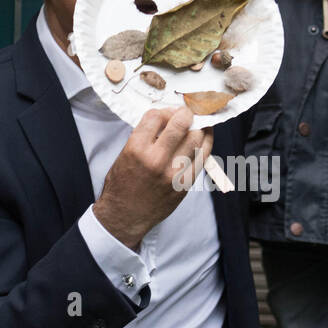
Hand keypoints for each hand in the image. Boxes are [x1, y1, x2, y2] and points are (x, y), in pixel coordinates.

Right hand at [93, 107, 212, 249]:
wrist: (124, 216)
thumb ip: (144, 137)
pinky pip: (203, 157)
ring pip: (196, 138)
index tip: (167, 113)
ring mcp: (173, 173)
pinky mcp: (185, 184)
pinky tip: (205, 138)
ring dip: (199, 127)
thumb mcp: (124, 155)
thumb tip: (166, 119)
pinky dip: (206, 144)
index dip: (164, 111)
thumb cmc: (122, 185)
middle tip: (187, 112)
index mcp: (136, 149)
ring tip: (198, 124)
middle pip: (181, 123)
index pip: (156, 116)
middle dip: (186, 113)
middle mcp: (156, 159)